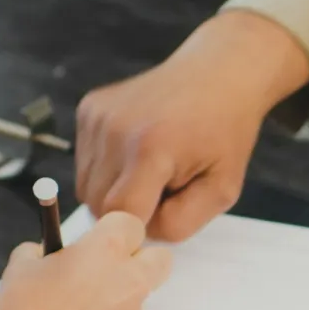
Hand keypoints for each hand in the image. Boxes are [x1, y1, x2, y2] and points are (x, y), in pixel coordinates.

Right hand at [0, 212, 173, 309]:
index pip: (131, 224)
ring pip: (138, 302)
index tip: (98, 242)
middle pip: (160, 260)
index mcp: (104, 251)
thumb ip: (43, 253)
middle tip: (108, 272)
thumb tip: (48, 255)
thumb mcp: (20, 267)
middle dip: (142, 261)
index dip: (114, 232)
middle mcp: (127, 282)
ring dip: (117, 303)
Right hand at [76, 10, 308, 241]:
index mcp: (151, 149)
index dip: (138, 228)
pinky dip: (107, 167)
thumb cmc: (224, 131)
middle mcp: (115, 129)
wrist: (217, 72)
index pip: (118, 217)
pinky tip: (136, 150)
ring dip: (114, 190)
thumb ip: (180, 224)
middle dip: (127, 210)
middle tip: (163, 190)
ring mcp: (97, 116)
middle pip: (98, 205)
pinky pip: (84, 162)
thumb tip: (137, 236)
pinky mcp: (88, 108)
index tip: (162, 216)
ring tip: (150, 169)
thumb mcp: (222, 188)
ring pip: (86, 187)